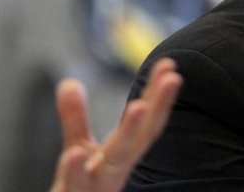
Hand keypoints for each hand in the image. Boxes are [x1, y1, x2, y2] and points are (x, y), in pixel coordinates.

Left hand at [50, 58, 182, 191]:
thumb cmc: (80, 189)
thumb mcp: (78, 150)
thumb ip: (75, 118)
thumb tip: (69, 82)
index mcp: (120, 154)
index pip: (146, 120)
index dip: (159, 94)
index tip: (169, 64)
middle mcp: (116, 170)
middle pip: (142, 136)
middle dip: (159, 107)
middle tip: (174, 77)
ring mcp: (100, 187)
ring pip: (118, 162)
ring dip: (130, 134)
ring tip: (138, 106)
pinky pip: (77, 188)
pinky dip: (76, 172)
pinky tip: (74, 154)